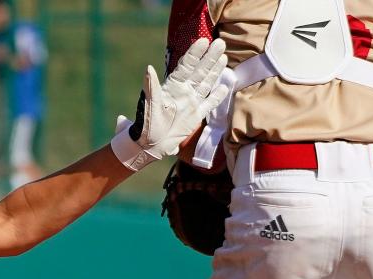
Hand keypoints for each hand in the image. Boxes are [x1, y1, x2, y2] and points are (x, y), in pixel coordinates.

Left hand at [110, 38, 229, 171]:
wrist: (151, 145)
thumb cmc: (148, 125)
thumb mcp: (150, 105)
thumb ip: (151, 86)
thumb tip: (148, 68)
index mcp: (173, 86)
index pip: (186, 66)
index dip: (195, 53)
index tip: (203, 40)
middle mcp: (184, 91)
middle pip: (200, 71)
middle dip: (209, 57)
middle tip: (219, 42)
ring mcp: (191, 103)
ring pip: (206, 83)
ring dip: (215, 70)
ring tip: (224, 57)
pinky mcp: (196, 115)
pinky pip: (209, 103)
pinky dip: (217, 95)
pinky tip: (224, 86)